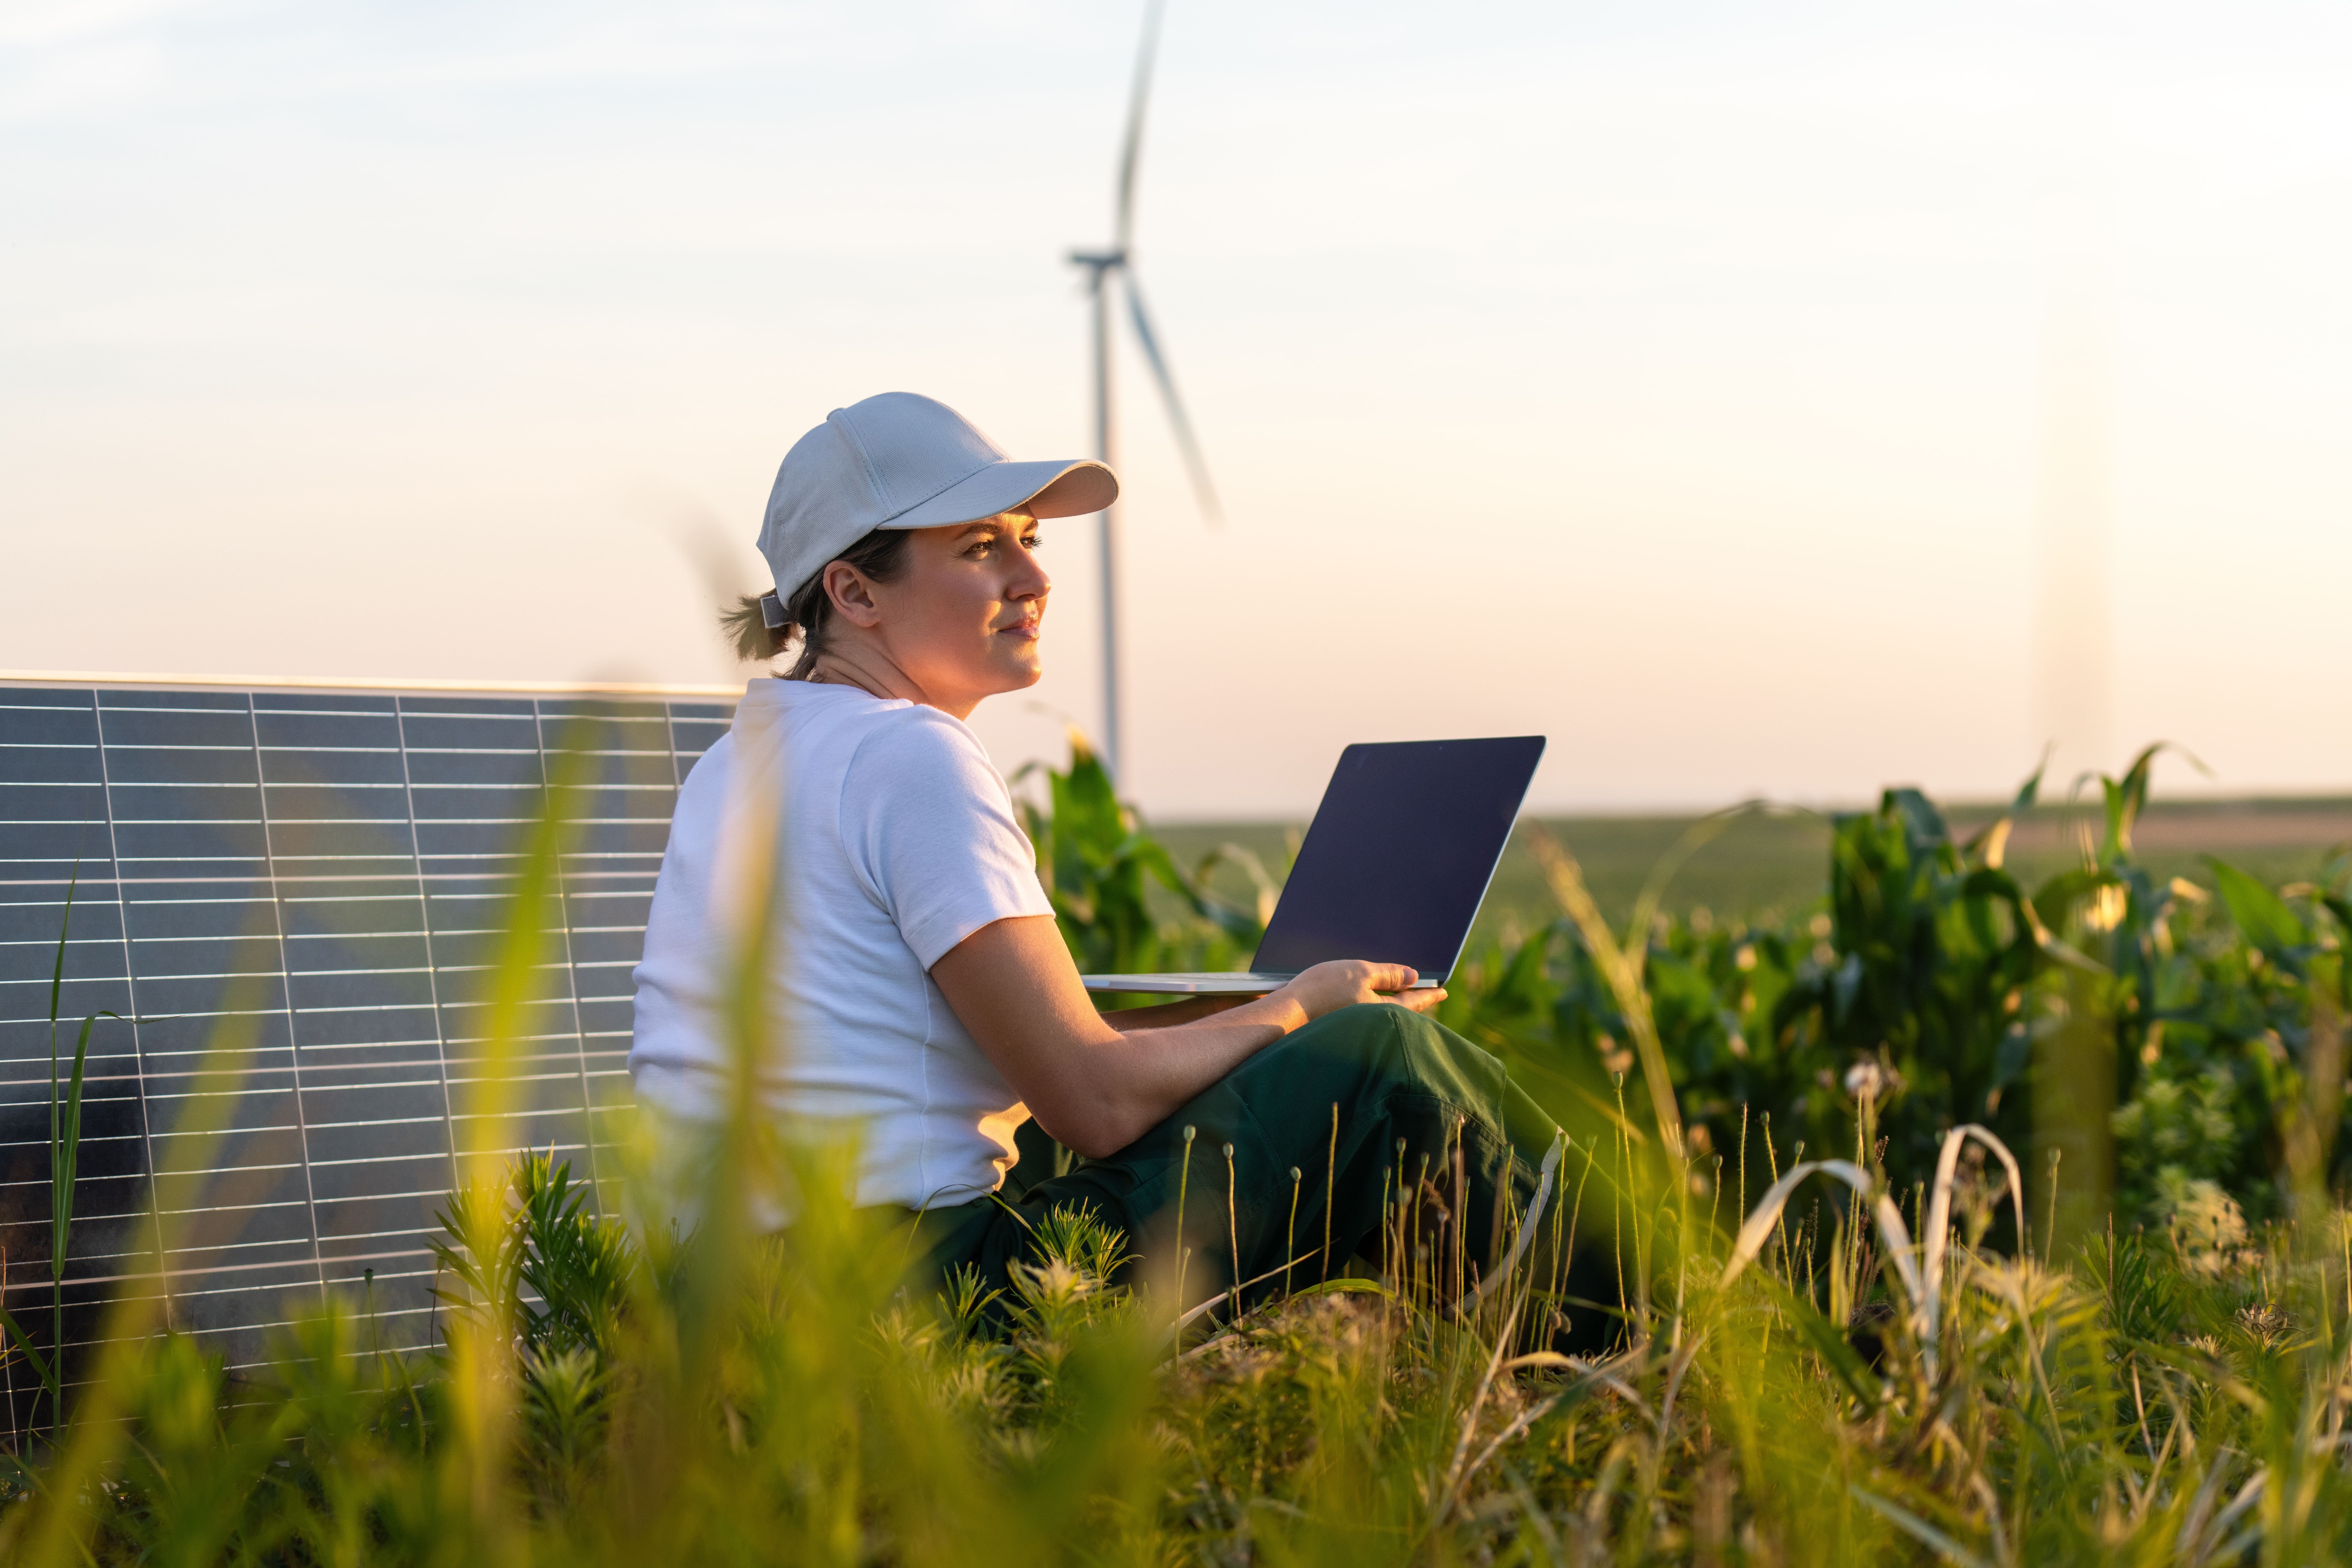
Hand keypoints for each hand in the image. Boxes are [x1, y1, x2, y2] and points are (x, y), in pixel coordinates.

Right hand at [1272, 960, 1446, 1022]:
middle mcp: (1371, 1023)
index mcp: (1381, 1010)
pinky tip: (1365, 1001)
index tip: (1443, 991)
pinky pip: (1363, 1015)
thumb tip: (1414, 977)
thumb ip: (1389, 974)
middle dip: (1411, 1001)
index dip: (1428, 993)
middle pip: (1399, 1011)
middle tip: (1425, 994)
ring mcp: (1355, 1027)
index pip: (1413, 1001)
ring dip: (1391, 1003)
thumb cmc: (1323, 990)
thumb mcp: (1360, 973)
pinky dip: (1370, 1006)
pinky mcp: (1339, 1026)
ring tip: (1399, 995)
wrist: (1287, 1013)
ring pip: (1380, 1014)